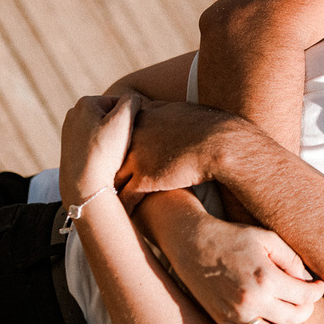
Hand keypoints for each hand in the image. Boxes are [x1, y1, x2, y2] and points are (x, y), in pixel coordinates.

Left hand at [60, 94, 139, 203]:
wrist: (84, 186)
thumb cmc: (105, 152)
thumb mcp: (124, 120)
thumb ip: (132, 101)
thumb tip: (134, 99)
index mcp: (85, 102)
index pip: (122, 103)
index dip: (132, 118)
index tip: (132, 134)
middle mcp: (74, 114)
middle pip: (111, 116)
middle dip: (122, 127)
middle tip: (126, 144)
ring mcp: (70, 132)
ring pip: (104, 130)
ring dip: (114, 139)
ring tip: (116, 154)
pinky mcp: (71, 149)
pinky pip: (95, 143)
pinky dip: (103, 150)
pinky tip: (106, 161)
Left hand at [115, 100, 241, 209]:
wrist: (219, 142)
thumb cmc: (209, 127)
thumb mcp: (182, 109)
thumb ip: (167, 111)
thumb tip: (170, 112)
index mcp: (143, 117)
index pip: (121, 131)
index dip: (119, 144)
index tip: (117, 154)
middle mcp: (134, 136)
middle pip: (111, 153)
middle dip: (107, 166)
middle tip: (103, 179)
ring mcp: (136, 157)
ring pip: (113, 176)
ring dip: (111, 188)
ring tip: (108, 199)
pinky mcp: (144, 179)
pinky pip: (125, 196)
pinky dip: (124, 206)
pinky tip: (124, 213)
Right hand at [142, 195, 323, 323]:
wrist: (193, 244)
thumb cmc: (233, 238)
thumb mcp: (267, 239)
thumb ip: (291, 260)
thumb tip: (307, 281)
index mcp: (266, 277)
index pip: (305, 296)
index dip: (317, 291)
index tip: (318, 286)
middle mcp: (251, 301)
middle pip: (294, 319)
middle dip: (307, 310)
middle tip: (307, 301)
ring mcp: (235, 315)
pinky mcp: (222, 322)